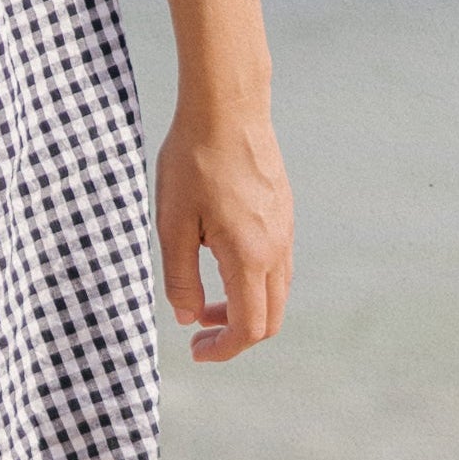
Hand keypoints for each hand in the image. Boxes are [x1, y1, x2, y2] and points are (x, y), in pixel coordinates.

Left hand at [157, 103, 291, 362]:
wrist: (227, 108)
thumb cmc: (193, 162)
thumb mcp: (172, 224)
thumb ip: (180, 277)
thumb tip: (189, 318)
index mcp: (250, 256)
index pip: (249, 328)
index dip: (224, 349)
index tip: (195, 351)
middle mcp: (277, 248)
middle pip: (270, 318)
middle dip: (235, 334)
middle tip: (198, 332)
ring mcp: (285, 230)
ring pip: (276, 292)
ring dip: (244, 308)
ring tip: (203, 300)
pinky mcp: (283, 213)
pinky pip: (277, 265)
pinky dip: (252, 282)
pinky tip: (219, 262)